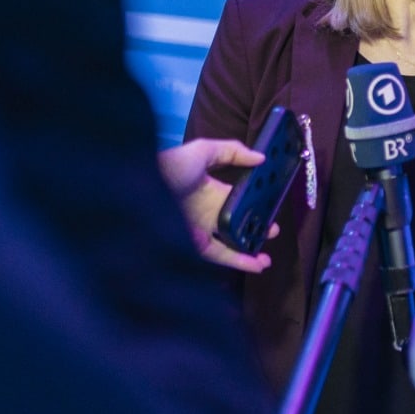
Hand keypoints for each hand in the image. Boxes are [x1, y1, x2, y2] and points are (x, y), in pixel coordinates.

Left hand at [157, 138, 279, 272]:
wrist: (141, 189)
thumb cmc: (172, 167)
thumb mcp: (203, 150)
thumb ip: (232, 150)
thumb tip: (261, 158)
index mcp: (210, 190)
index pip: (237, 197)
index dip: (255, 202)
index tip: (273, 204)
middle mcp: (207, 212)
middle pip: (237, 223)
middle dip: (256, 227)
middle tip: (273, 230)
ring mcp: (202, 231)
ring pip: (231, 243)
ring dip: (251, 250)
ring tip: (268, 256)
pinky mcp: (196, 246)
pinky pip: (222, 256)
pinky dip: (240, 262)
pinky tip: (257, 264)